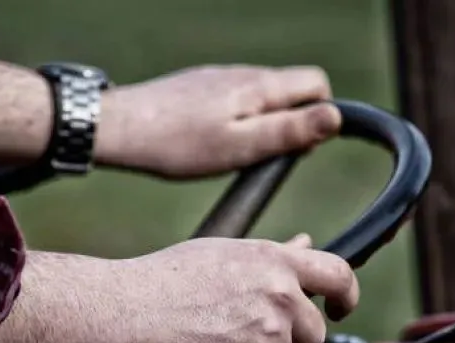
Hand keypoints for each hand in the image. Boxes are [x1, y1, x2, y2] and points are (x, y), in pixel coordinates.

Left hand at [95, 65, 341, 178]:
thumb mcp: (241, 147)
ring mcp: (219, 78)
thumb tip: (336, 116)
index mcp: (259, 87)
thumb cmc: (178, 144)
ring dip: (264, 122)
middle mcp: (243, 73)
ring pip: (262, 95)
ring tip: (235, 154)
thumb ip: (289, 131)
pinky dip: (237, 119)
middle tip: (264, 157)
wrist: (118, 129)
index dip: (320, 116)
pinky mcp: (198, 87)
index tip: (297, 148)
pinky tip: (210, 142)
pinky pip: (234, 98)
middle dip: (293, 121)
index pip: (317, 83)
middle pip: (291, 89)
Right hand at [112, 233, 358, 342]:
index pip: (338, 275)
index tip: (337, 309)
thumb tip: (305, 244)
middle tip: (238, 334)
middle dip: (284, 339)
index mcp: (275, 261)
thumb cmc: (164, 281)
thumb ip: (272, 255)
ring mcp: (272, 334)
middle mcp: (282, 295)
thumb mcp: (223, 254)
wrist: (128, 314)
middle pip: (311, 333)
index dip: (345, 296)